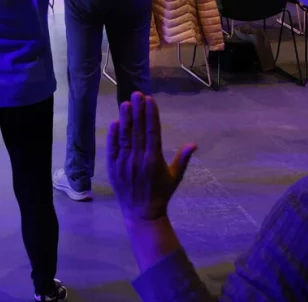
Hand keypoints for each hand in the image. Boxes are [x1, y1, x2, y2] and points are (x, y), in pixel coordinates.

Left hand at [108, 92, 196, 223]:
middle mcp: (138, 159)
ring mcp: (124, 163)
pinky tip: (116, 122)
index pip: (152, 132)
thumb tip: (194, 144)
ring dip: (125, 119)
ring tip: (125, 103)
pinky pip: (113, 148)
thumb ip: (183, 158)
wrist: (141, 213)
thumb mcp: (175, 177)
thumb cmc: (161, 193)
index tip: (150, 100)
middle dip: (137, 111)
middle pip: (138, 130)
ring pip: (124, 136)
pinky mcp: (113, 168)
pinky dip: (114, 135)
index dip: (151, 115)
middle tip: (136, 94)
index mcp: (154, 160)